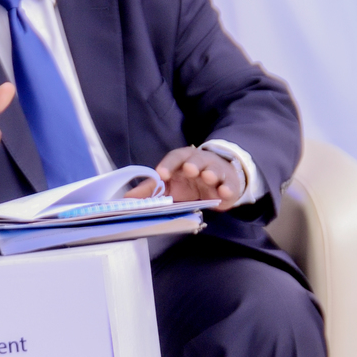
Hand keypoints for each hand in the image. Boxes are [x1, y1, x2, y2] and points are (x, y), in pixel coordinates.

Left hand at [126, 147, 242, 209]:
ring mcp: (216, 172)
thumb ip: (150, 190)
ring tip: (208, 177)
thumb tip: (127, 198)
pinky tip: (224, 192)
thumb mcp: (170, 185)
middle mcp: (200, 163)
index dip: (168, 165)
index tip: (162, 174)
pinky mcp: (228, 184)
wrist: (218, 181)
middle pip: (196, 159)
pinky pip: (229, 185)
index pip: (175, 158)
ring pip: (214, 169)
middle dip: (193, 164)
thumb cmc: (189, 182)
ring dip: (211, 173)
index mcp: (183, 161)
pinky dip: (227, 188)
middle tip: (190, 170)